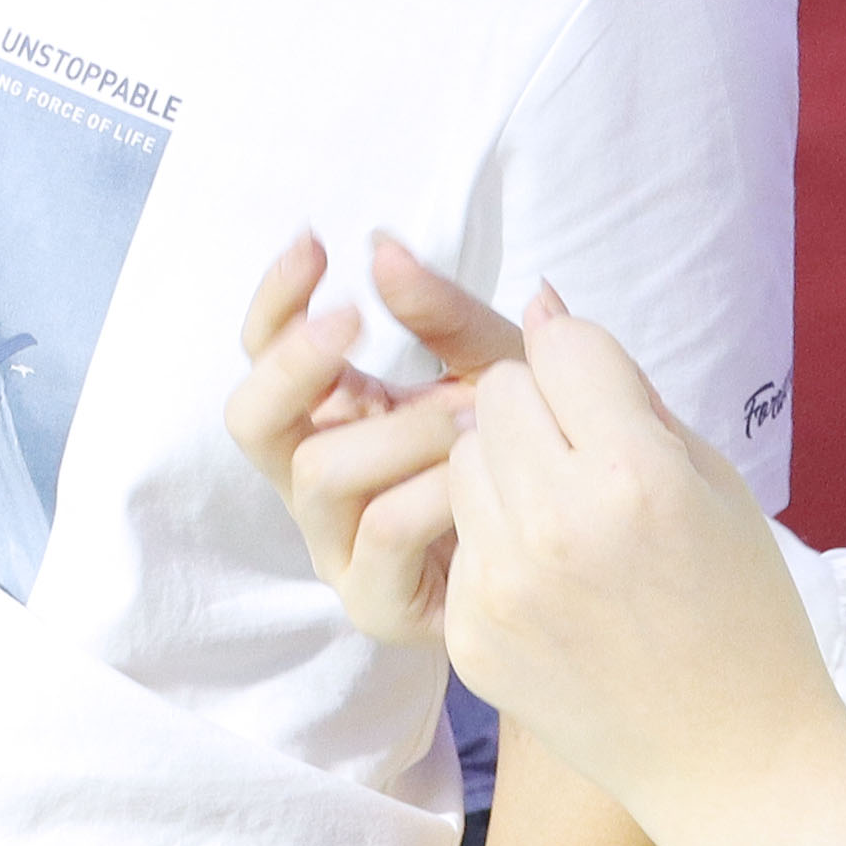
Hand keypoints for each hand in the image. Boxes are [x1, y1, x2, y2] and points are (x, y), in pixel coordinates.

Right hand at [226, 231, 524, 648]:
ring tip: (472, 414)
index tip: (316, 244)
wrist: (594, 556)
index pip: (263, 355)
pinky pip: (382, 531)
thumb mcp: (496, 368)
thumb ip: (442, 315)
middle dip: (295, 364)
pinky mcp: (376, 601)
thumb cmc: (537, 456)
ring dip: (398, 429)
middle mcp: (319, 480)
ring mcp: (339, 545)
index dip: (275, 300)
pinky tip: (480, 471)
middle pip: (251, 421)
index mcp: (335, 418)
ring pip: (319, 473)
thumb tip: (382, 245)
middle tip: (352, 324)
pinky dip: (432, 488)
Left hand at [447, 303, 845, 845]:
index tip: (606, 399)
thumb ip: (623, 391)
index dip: (585, 366)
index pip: (561, 350)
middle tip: (582, 457)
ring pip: (461, 456)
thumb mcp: (712, 482)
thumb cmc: (740, 607)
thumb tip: (543, 301)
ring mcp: (505, 583)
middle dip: (535, 409)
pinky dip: (493, 539)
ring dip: (503, 466)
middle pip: (495, 394)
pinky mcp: (470, 631)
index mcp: (637, 477)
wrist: (731, 756)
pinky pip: (455, 533)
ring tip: (564, 515)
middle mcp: (560, 524)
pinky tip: (550, 581)